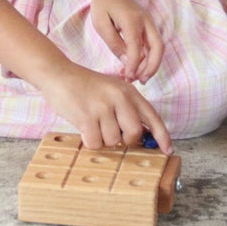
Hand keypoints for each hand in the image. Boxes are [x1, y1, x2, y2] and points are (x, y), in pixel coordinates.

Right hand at [41, 60, 173, 153]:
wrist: (58, 74)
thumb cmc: (85, 86)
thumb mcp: (112, 91)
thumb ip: (127, 109)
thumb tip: (142, 135)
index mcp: (129, 91)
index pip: (152, 116)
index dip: (162, 136)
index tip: (168, 150)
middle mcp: (119, 97)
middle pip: (135, 133)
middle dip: (126, 141)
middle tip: (114, 135)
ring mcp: (103, 106)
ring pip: (113, 141)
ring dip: (103, 140)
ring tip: (93, 124)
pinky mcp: (87, 116)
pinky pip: (95, 143)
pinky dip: (90, 142)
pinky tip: (84, 128)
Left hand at [89, 0, 163, 82]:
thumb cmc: (104, 3)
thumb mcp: (100, 22)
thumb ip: (113, 42)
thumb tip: (126, 61)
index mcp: (132, 20)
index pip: (137, 48)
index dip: (134, 65)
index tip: (127, 77)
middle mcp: (146, 22)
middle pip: (158, 47)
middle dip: (152, 67)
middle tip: (140, 81)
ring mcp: (149, 24)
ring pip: (158, 47)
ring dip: (152, 64)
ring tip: (140, 78)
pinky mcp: (149, 27)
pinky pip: (153, 44)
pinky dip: (150, 58)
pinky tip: (139, 68)